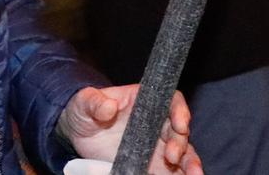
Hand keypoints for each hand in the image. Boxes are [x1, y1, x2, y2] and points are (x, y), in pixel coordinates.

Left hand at [58, 85, 199, 173]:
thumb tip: (108, 106)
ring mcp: (156, 146)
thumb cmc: (84, 109)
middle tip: (173, 157)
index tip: (180, 125)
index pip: (171, 102)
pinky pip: (170, 172)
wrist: (78, 132)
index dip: (180, 112)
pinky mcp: (151, 166)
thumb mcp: (84, 101)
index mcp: (146, 101)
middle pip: (179, 131)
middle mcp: (157, 124)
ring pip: (182, 154)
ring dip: (190, 165)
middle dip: (182, 144)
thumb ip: (94, 102)